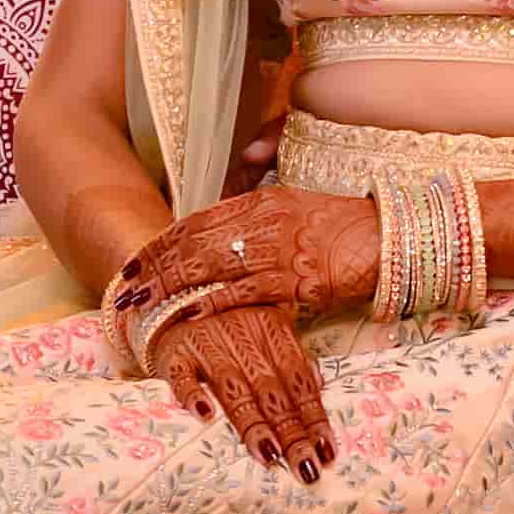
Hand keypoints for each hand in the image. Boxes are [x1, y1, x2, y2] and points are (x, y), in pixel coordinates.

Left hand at [105, 189, 380, 336]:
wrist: (388, 239)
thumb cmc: (341, 227)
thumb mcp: (294, 208)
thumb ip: (258, 213)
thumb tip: (224, 222)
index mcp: (262, 201)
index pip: (199, 220)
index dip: (164, 241)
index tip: (139, 258)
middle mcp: (264, 221)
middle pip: (195, 242)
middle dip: (156, 264)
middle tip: (126, 283)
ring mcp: (278, 250)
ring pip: (210, 266)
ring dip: (171, 285)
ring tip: (141, 302)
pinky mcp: (294, 281)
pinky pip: (243, 292)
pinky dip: (211, 302)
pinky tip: (186, 313)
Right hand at [151, 302, 336, 478]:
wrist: (175, 300)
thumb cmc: (228, 326)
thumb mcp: (265, 331)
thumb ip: (291, 358)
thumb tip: (318, 386)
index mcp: (272, 329)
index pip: (298, 380)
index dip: (314, 417)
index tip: (326, 452)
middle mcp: (243, 336)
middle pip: (271, 392)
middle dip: (291, 433)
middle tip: (306, 469)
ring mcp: (207, 345)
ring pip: (234, 389)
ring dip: (252, 424)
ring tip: (270, 456)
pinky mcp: (175, 355)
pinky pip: (183, 377)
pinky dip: (193, 395)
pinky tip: (204, 416)